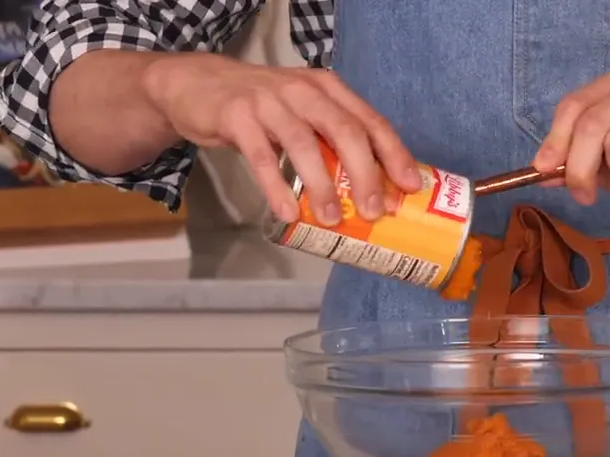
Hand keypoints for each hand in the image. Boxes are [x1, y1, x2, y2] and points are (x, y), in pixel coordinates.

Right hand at [142, 53, 421, 222]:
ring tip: (332, 218)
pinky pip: (261, 157)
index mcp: (329, 89)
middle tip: (375, 211)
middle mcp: (304, 90)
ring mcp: (269, 101)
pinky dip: (276, 187)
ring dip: (322, 185)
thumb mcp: (305, 112)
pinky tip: (287, 213)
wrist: (199, 85)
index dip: (394, 154)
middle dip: (365, 173)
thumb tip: (373, 192)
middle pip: (345, 131)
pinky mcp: (237, 116)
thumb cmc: (264, 108)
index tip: (409, 187)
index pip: (371, 121)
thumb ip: (332, 141)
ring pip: (304, 144)